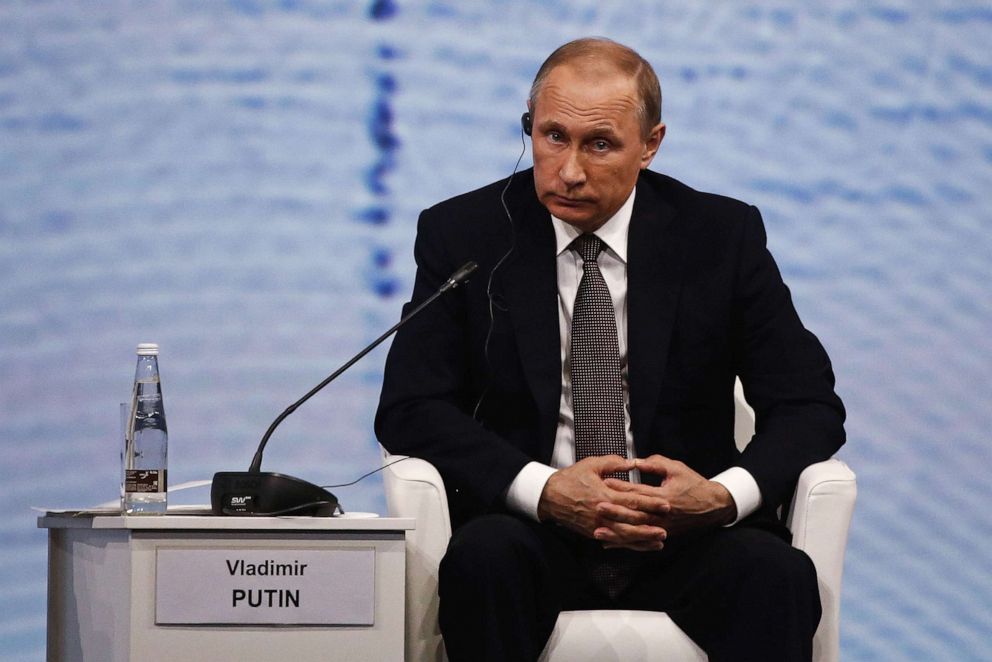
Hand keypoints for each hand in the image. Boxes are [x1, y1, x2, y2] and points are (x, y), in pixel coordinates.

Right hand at [537, 455, 669, 550]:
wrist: (548, 496)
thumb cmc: (571, 478)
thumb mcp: (592, 464)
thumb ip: (614, 463)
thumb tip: (633, 463)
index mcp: (604, 493)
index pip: (633, 499)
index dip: (651, 503)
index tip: (666, 505)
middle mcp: (603, 512)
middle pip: (632, 520)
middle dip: (651, 523)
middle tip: (668, 525)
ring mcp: (597, 524)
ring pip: (625, 535)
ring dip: (644, 538)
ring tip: (660, 540)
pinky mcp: (592, 532)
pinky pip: (614, 540)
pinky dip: (629, 544)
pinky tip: (641, 545)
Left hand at [597, 455, 736, 543]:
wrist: (713, 506)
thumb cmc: (693, 484)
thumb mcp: (676, 468)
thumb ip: (655, 464)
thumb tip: (634, 462)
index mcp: (665, 496)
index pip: (639, 492)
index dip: (622, 487)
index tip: (604, 482)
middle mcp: (663, 515)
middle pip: (635, 514)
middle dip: (615, 512)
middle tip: (597, 508)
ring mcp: (663, 527)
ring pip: (636, 532)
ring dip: (617, 533)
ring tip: (598, 532)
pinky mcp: (663, 534)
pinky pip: (641, 541)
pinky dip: (625, 543)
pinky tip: (609, 544)